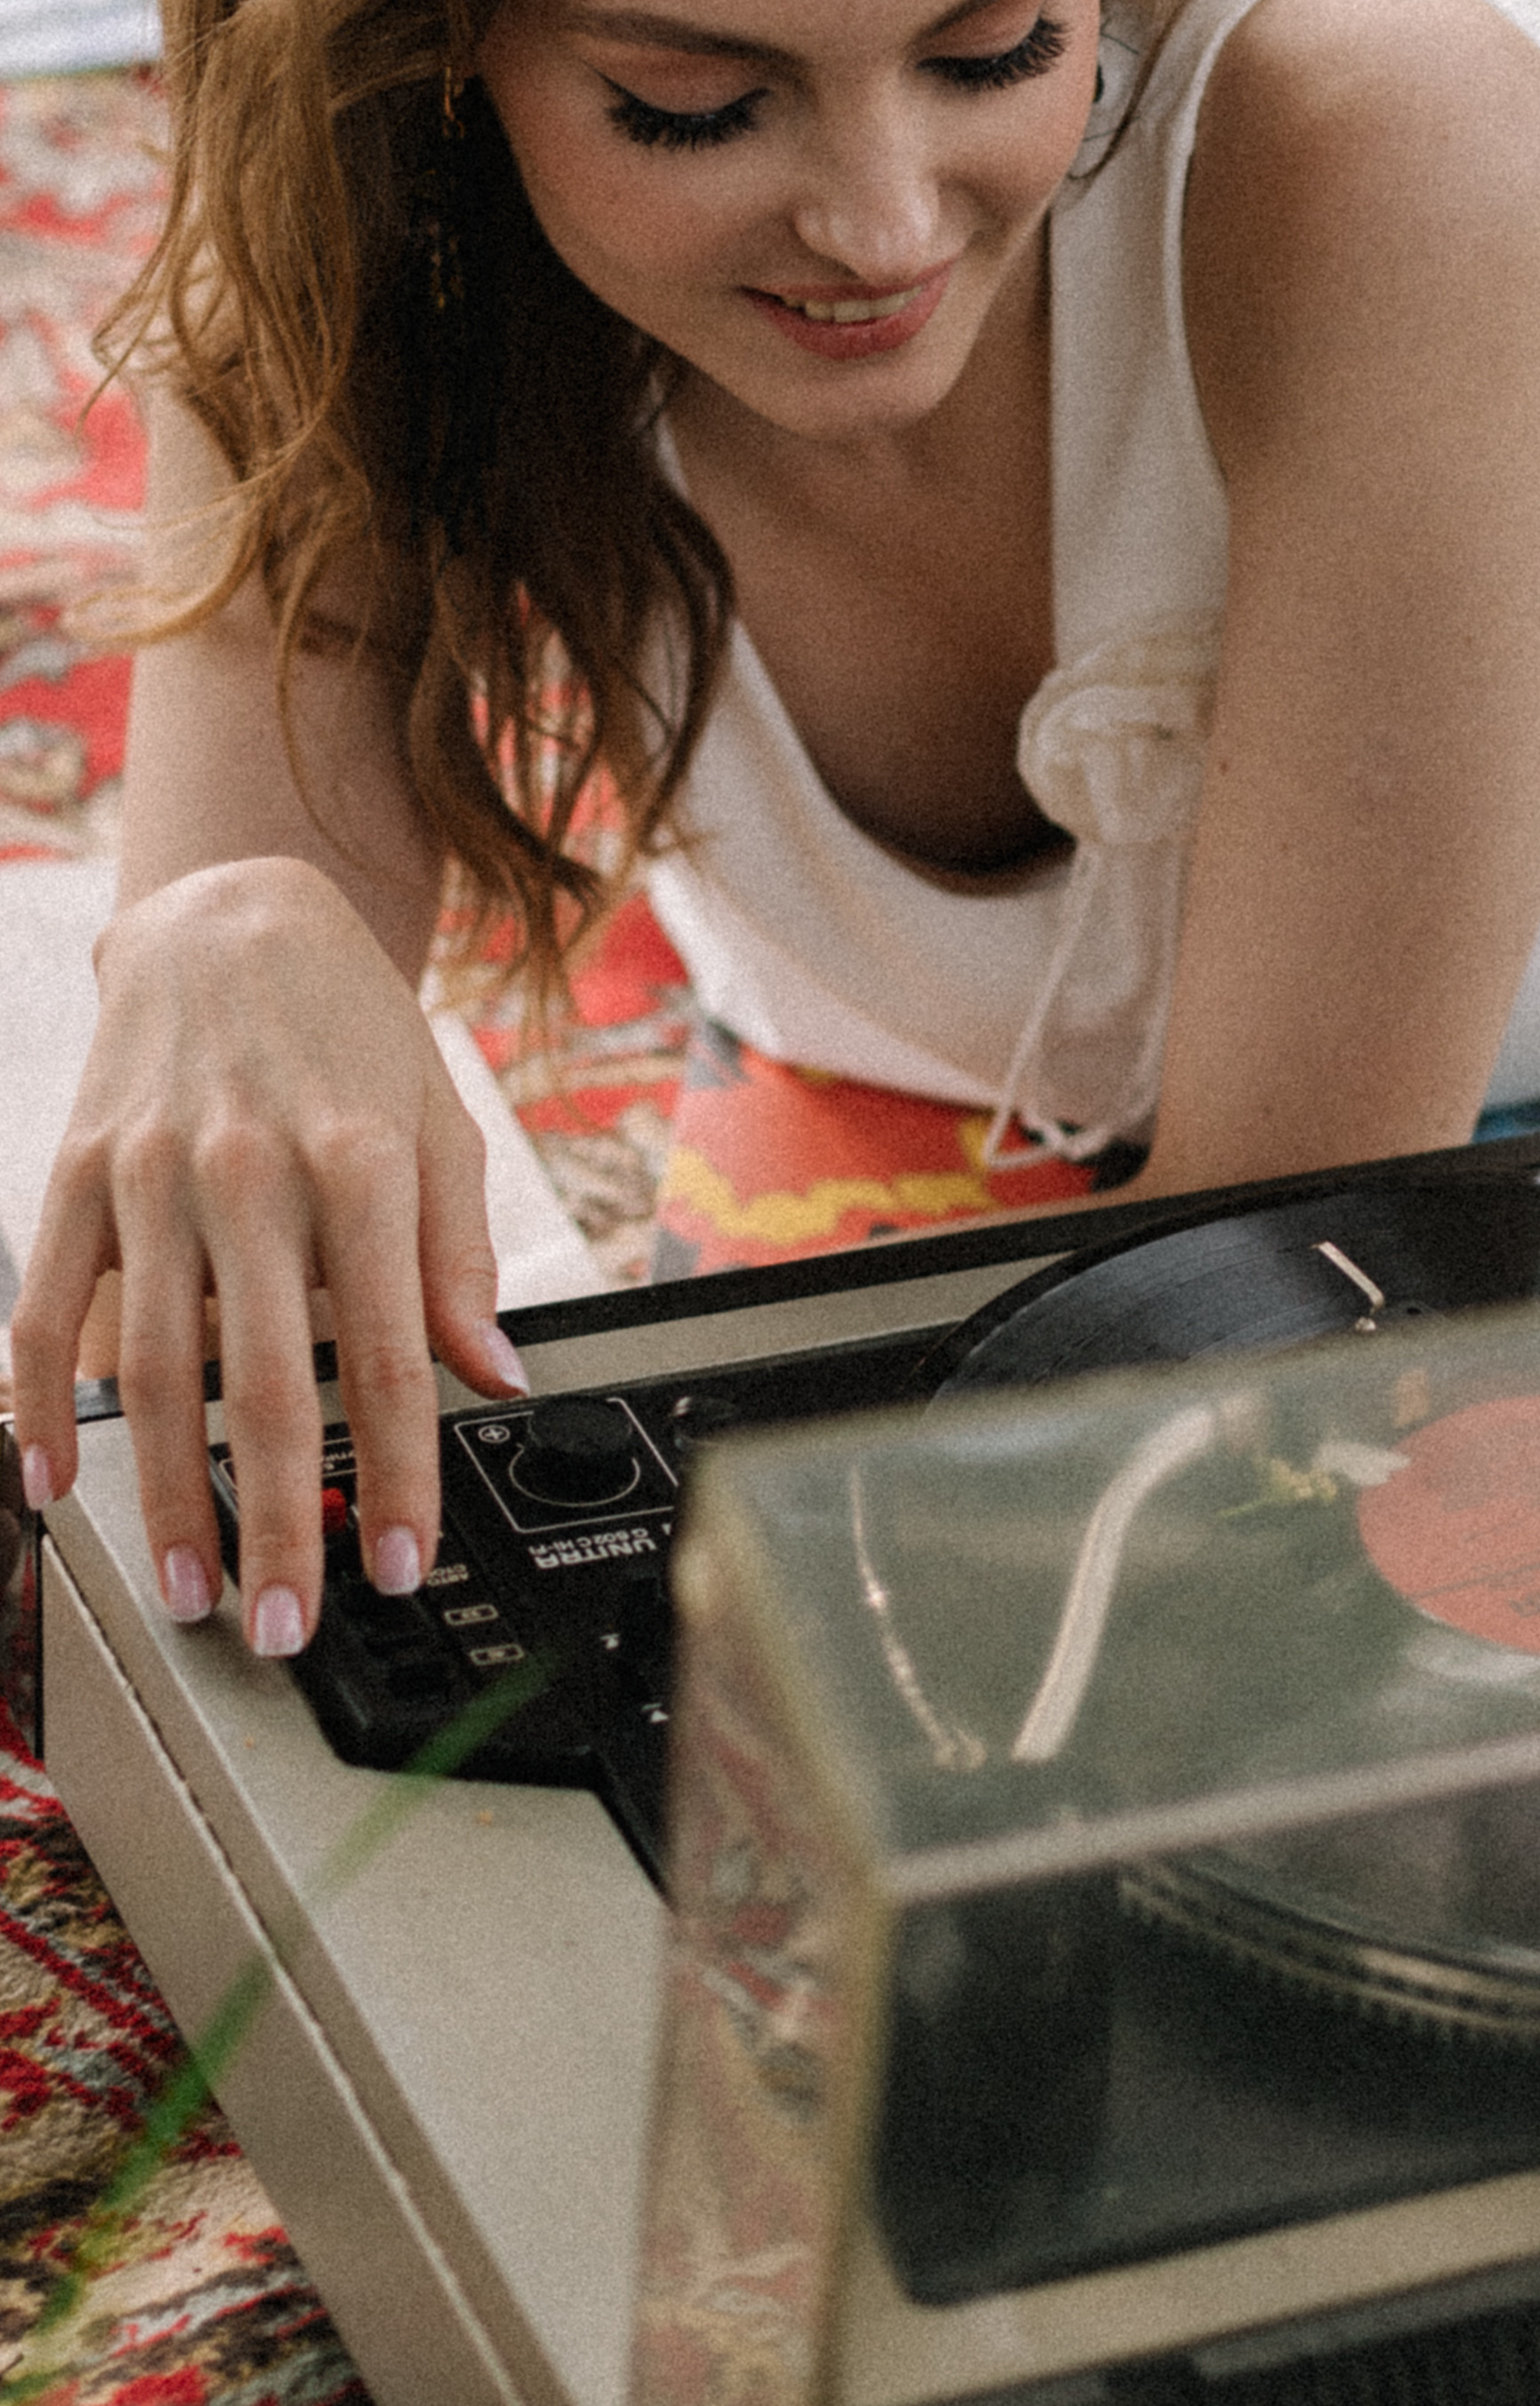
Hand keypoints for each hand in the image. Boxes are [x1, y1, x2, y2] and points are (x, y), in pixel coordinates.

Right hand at [10, 857, 528, 1653]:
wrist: (233, 915)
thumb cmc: (350, 1030)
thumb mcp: (439, 1124)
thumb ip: (459, 1259)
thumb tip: (494, 1374)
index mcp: (362, 1165)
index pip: (389, 1355)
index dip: (398, 1474)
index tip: (399, 1565)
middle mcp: (254, 1171)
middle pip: (266, 1383)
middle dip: (278, 1519)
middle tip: (285, 1624)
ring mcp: (153, 1174)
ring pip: (155, 1365)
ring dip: (168, 1495)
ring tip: (192, 1588)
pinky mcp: (77, 1172)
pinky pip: (46, 1305)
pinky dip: (42, 1402)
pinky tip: (54, 1483)